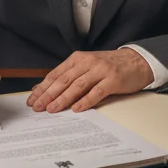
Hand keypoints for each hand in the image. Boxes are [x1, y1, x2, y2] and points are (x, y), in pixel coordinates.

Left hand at [26, 49, 153, 113]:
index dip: (42, 87)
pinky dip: (85, 101)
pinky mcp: (113, 80)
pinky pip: (97, 92)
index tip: (32, 99)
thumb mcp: (86, 66)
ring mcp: (101, 70)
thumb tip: (42, 88)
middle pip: (64, 80)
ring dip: (63, 99)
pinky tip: (76, 109)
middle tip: (37, 107)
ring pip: (77, 86)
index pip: (56, 74)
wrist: (136, 61)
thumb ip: (68, 76)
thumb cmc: (108, 66)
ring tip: (52, 109)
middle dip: (48, 94)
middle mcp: (88, 62)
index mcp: (78, 58)